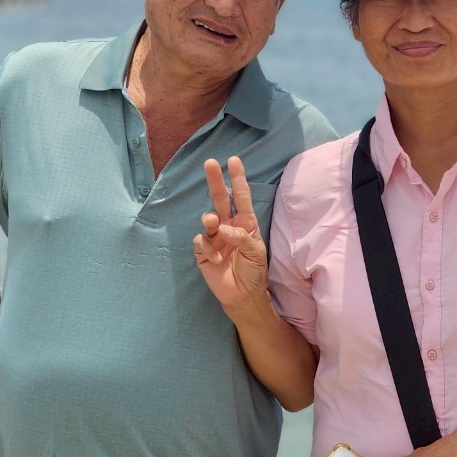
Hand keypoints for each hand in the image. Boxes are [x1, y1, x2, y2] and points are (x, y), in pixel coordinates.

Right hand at [193, 156, 269, 309]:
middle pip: (220, 199)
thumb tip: (224, 227)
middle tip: (210, 163)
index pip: (241, 196)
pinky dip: (207, 248)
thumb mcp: (256, 252)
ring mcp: (215, 237)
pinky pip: (201, 241)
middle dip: (215, 180)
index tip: (234, 160)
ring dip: (210, 218)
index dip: (238, 178)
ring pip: (208, 218)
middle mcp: (228, 225)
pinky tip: (215, 259)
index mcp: (245, 222)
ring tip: (213, 223)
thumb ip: (243, 237)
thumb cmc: (254, 270)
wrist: (243, 296)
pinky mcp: (203, 251)